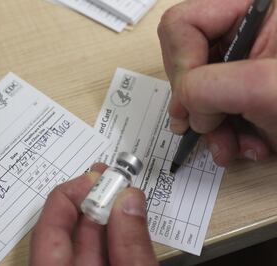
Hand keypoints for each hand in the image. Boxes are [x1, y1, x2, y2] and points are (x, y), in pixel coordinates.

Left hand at [30, 163, 157, 265]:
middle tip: (112, 178)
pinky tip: (127, 221)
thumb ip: (131, 247)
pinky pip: (98, 256)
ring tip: (123, 193)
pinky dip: (113, 238)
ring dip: (104, 217)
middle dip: (91, 202)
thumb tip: (129, 199)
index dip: (69, 197)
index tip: (95, 178)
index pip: (48, 230)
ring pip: (84, 245)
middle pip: (67, 233)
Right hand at [157, 0, 276, 165]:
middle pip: (185, 57)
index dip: (180, 65)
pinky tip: (242, 145)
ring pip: (196, 89)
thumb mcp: (269, 89)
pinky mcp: (247, 87)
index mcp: (256, 8)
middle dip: (194, 102)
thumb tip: (185, 106)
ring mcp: (246, 61)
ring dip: (208, 126)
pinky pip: (213, 107)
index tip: (193, 102)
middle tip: (203, 127)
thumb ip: (211, 87)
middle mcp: (247, 31)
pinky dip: (222, 133)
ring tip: (228, 147)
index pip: (184, 24)